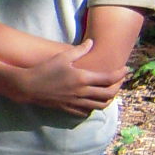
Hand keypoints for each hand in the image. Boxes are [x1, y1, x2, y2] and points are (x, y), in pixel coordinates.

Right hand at [12, 40, 126, 116]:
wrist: (28, 87)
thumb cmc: (44, 69)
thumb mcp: (62, 57)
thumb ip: (79, 50)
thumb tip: (91, 43)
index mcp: (82, 78)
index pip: (109, 78)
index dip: (120, 74)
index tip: (126, 69)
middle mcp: (82, 92)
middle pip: (108, 93)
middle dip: (118, 87)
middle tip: (120, 81)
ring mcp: (76, 102)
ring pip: (100, 105)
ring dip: (108, 99)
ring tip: (109, 91)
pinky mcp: (69, 108)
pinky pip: (87, 111)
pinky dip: (93, 106)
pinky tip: (92, 100)